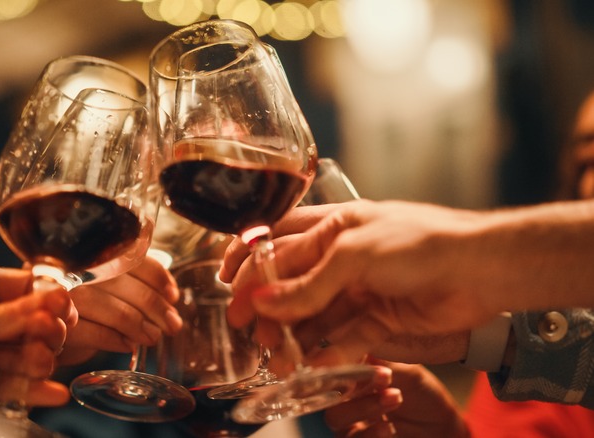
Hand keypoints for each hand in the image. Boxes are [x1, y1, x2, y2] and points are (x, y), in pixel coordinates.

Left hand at [0, 253, 71, 422]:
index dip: (47, 297)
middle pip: (28, 324)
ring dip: (36, 360)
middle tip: (51, 338)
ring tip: (42, 363)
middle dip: (45, 330)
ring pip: (18, 356)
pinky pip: (1, 388)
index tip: (64, 308)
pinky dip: (27, 390)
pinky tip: (47, 390)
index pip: (23, 286)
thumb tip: (41, 312)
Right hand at [58, 256, 182, 365]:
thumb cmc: (80, 305)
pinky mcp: (60, 326)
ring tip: (153, 337)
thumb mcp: (104, 286)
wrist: (39, 328)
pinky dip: (118, 341)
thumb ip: (133, 283)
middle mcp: (77, 270)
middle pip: (128, 285)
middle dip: (156, 307)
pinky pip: (98, 334)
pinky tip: (128, 345)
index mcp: (91, 254)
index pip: (132, 258)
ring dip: (141, 327)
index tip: (173, 296)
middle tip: (172, 324)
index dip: (158, 277)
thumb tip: (170, 298)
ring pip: (117, 311)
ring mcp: (65, 297)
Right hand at [223, 201, 504, 361]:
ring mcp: (357, 291)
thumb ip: (308, 283)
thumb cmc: (421, 242)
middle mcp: (340, 259)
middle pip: (290, 287)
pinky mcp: (376, 321)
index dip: (252, 270)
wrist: (481, 269)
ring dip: (293, 338)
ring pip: (312, 318)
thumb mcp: (354, 253)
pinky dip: (326, 354)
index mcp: (332, 227)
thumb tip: (265, 302)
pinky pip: (341, 340)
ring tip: (280, 359)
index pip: (277, 247)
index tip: (231, 292)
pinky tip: (312, 366)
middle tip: (251, 333)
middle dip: (268, 310)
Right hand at [324, 359, 469, 437]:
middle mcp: (343, 396)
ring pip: (335, 417)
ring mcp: (349, 421)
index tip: (360, 356)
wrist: (441, 427)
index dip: (337, 361)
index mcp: (349, 371)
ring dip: (363, 408)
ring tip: (395, 397)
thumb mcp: (407, 371)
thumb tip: (363, 342)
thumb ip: (382, 360)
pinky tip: (390, 427)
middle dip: (350, 383)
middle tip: (384, 376)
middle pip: (324, 391)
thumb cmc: (422, 393)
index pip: (328, 364)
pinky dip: (369, 433)